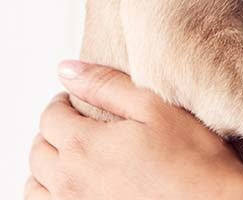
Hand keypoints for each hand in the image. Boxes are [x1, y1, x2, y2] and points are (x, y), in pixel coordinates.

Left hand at [25, 59, 242, 199]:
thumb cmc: (191, 158)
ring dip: (47, 166)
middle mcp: (70, 182)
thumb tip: (67, 69)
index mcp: (84, 146)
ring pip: (35, 187)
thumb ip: (106, 86)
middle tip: (78, 122)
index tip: (78, 97)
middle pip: (38, 151)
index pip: (50, 116)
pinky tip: (80, 184)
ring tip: (75, 155)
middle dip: (53, 130)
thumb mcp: (153, 107)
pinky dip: (53, 193)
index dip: (63, 101)